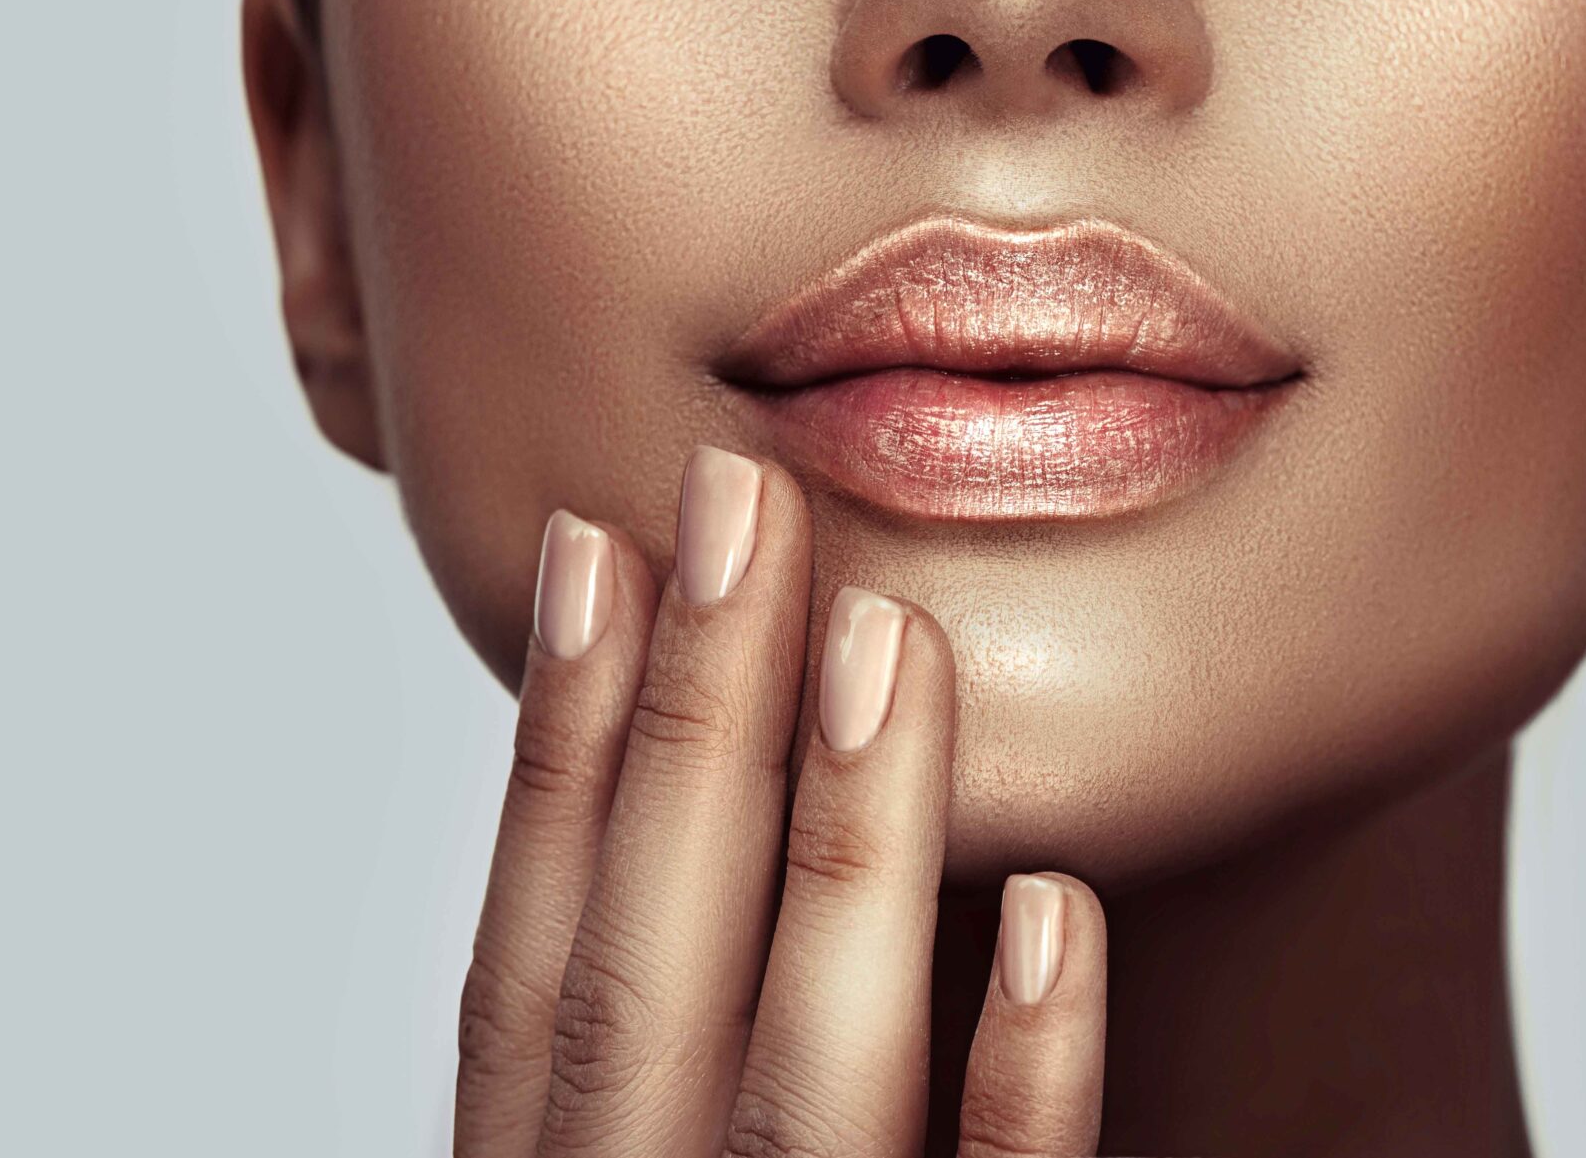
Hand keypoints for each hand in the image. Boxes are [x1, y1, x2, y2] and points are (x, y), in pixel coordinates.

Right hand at [454, 446, 1108, 1156]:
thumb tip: (687, 805)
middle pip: (644, 982)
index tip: (592, 546)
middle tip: (740, 498)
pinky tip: (1056, 909)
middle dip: (689, 728)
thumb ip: (659, 1055)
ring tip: (888, 634)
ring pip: (814, 1086)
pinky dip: (1020, 1078)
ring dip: (847, 849)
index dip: (555, 756)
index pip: (529, 970)